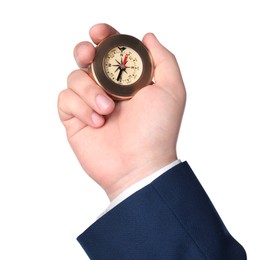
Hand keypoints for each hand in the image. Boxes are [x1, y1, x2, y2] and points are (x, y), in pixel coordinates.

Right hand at [58, 23, 185, 199]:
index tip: (99, 33)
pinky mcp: (75, 119)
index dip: (104, 36)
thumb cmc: (157, 130)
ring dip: (90, 90)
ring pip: (75, 77)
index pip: (111, 49)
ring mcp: (90, 103)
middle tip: (89, 56)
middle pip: (86, 58)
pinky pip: (65, 99)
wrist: (139, 165)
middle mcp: (108, 89)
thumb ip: (163, 59)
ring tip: (108, 110)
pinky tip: (97, 122)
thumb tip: (147, 37)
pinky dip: (80, 107)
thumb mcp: (170, 90)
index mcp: (128, 79)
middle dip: (84, 51)